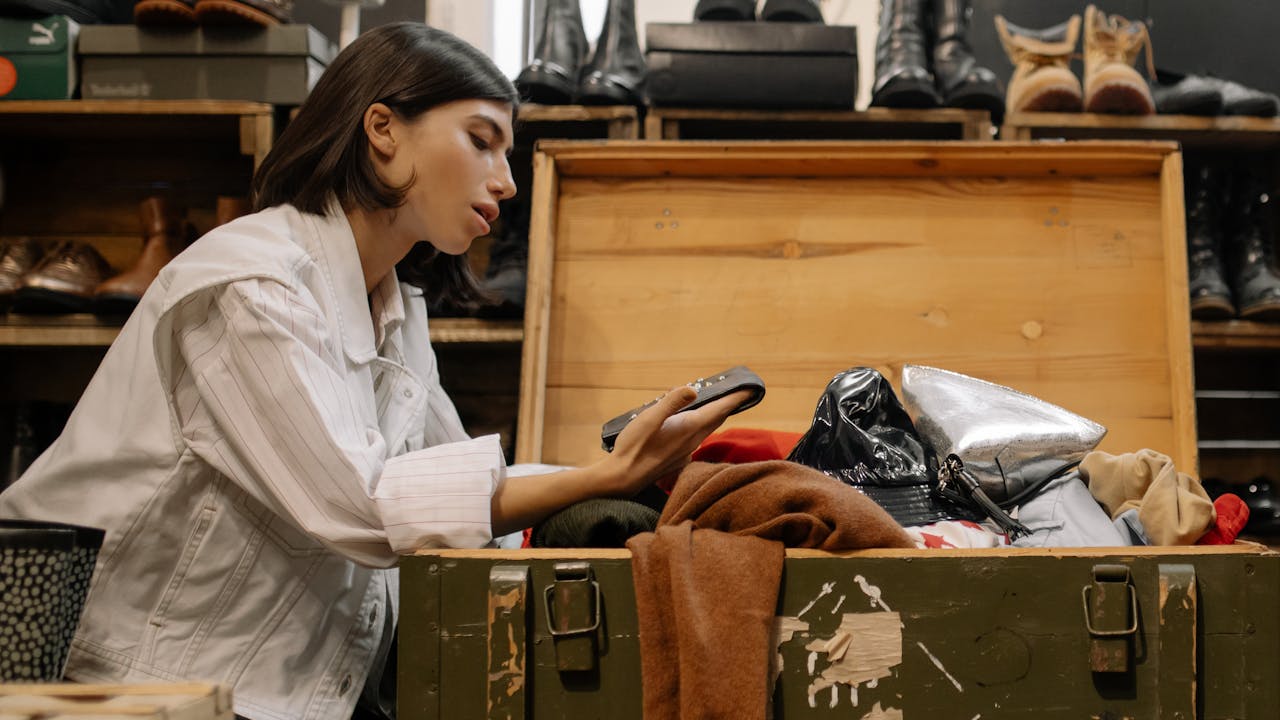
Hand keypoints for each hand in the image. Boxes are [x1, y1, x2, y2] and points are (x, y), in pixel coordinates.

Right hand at [600, 385, 755, 496]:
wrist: (623, 478)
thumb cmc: (634, 446)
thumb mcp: (649, 418)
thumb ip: (671, 402)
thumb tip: (694, 389)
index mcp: (688, 428)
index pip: (718, 410)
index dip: (735, 398)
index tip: (750, 389)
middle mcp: (691, 441)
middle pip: (716, 420)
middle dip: (729, 406)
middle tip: (740, 394)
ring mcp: (685, 451)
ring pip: (707, 430)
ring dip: (716, 416)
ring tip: (720, 405)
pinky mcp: (677, 458)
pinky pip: (695, 438)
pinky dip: (701, 426)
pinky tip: (692, 425)